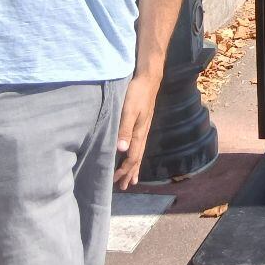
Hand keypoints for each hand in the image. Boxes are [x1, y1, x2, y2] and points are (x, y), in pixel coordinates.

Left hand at [114, 73, 160, 188]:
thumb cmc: (136, 93)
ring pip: (139, 151)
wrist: (148, 78)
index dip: (124, 170)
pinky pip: (139, 144)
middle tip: (125, 186)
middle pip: (137, 157)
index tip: (115, 181)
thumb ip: (124, 130)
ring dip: (134, 166)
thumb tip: (121, 151)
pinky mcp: (142, 122)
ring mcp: (143, 127)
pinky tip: (134, 153)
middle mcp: (142, 132)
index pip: (132, 157)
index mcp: (139, 132)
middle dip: (131, 172)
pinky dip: (136, 154)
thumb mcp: (128, 111)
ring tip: (132, 177)